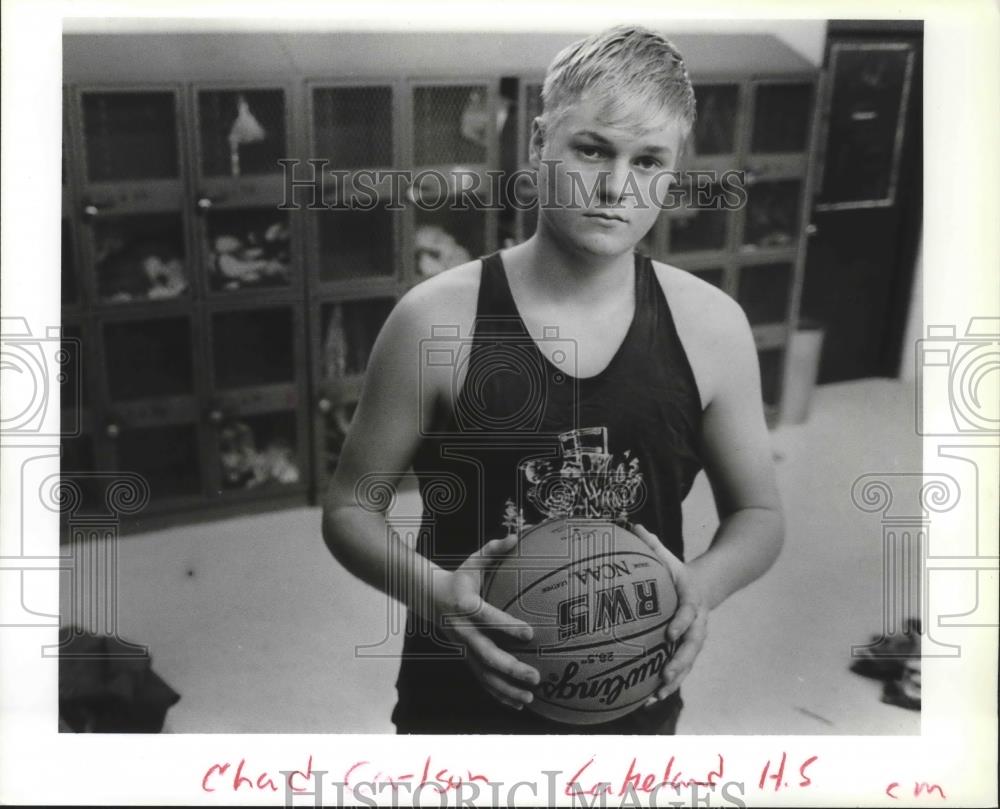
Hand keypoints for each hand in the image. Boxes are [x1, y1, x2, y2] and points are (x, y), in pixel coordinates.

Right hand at [434, 535, 540, 709]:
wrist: (429, 598)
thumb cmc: (460, 578)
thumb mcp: (474, 561)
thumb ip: (494, 550)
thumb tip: (516, 536)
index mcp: (466, 606)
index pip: (488, 618)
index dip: (507, 626)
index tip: (531, 634)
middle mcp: (463, 631)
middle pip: (486, 654)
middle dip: (510, 668)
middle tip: (535, 676)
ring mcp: (463, 648)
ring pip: (483, 674)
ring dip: (505, 688)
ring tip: (529, 699)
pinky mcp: (465, 658)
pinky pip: (482, 679)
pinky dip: (498, 693)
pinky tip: (517, 704)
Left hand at [631, 523, 708, 704]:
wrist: (706, 587)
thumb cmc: (678, 573)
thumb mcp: (669, 557)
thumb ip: (652, 544)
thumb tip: (632, 524)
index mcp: (692, 601)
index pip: (689, 613)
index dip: (681, 623)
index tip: (669, 632)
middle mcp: (697, 625)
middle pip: (691, 647)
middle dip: (679, 662)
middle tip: (665, 675)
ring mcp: (693, 641)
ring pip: (686, 664)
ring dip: (673, 682)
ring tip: (655, 697)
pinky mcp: (686, 652)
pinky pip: (678, 671)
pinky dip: (666, 687)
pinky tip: (648, 701)